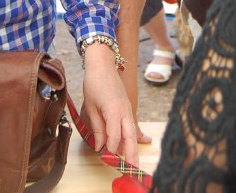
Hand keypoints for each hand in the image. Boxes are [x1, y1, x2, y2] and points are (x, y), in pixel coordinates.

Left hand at [79, 44, 138, 163]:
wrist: (103, 64)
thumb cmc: (94, 83)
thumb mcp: (91, 106)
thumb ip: (97, 127)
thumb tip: (100, 145)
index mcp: (114, 111)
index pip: (114, 137)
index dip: (110, 150)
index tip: (105, 158)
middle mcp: (124, 111)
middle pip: (129, 138)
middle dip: (131, 155)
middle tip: (132, 170)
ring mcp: (128, 109)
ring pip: (133, 132)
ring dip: (134, 148)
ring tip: (135, 163)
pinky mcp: (128, 107)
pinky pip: (133, 124)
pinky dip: (136, 135)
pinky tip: (144, 141)